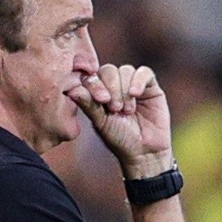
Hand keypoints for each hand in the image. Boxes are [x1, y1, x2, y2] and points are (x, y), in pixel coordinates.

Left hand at [66, 63, 173, 178]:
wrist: (144, 151)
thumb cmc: (120, 138)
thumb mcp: (101, 122)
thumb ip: (88, 105)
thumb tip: (71, 90)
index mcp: (98, 92)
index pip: (92, 76)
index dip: (95, 84)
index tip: (101, 101)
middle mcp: (114, 85)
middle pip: (108, 70)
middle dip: (112, 88)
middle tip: (115, 108)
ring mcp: (132, 83)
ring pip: (125, 71)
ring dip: (125, 90)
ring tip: (127, 111)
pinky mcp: (150, 86)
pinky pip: (144, 72)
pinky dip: (139, 81)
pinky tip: (136, 94)